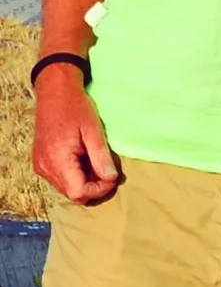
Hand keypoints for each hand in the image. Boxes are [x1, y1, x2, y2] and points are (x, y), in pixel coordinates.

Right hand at [33, 73, 119, 203]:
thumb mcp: (94, 132)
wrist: (55, 92)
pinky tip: (86, 160)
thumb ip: (102, 158)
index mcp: (57, 159)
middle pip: (73, 194)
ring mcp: (41, 165)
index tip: (113, 175)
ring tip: (98, 162)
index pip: (79, 192)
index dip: (100, 189)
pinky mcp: (41, 161)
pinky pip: (61, 179)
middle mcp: (45, 166)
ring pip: (67, 188)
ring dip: (86, 182)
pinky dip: (76, 175)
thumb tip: (111, 179)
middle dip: (95, 187)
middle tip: (109, 170)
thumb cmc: (76, 108)